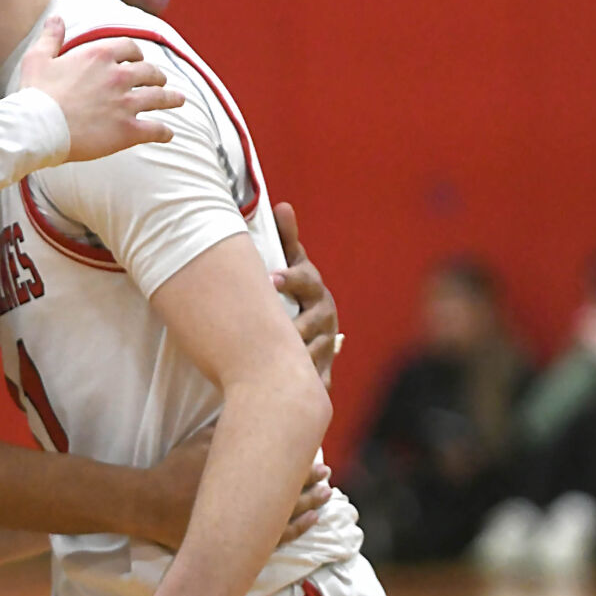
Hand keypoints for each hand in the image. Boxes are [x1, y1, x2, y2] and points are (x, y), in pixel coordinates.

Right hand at [19, 17, 183, 161]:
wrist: (38, 128)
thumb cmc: (35, 95)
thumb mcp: (38, 58)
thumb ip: (51, 37)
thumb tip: (56, 18)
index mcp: (99, 56)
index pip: (130, 48)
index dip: (137, 54)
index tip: (138, 59)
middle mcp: (118, 76)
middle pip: (149, 72)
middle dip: (157, 76)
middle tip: (160, 81)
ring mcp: (126, 103)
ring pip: (159, 97)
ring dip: (171, 98)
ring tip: (179, 100)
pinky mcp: (127, 130)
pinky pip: (155, 129)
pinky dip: (164, 131)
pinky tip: (168, 134)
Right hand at [145, 433, 327, 548]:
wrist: (152, 504)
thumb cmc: (176, 470)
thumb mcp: (202, 442)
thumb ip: (227, 431)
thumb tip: (250, 413)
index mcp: (245, 474)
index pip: (285, 471)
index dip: (305, 468)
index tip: (320, 463)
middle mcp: (250, 500)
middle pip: (291, 492)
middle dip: (311, 484)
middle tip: (326, 478)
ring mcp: (246, 524)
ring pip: (289, 516)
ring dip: (310, 506)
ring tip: (325, 500)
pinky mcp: (239, 539)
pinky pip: (277, 538)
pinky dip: (296, 529)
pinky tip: (308, 522)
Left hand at [269, 202, 339, 387]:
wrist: (305, 334)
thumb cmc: (291, 294)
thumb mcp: (290, 268)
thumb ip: (286, 240)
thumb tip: (281, 205)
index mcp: (313, 290)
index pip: (305, 280)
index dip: (290, 278)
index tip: (271, 277)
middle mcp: (323, 317)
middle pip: (313, 320)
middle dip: (296, 323)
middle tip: (280, 327)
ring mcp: (325, 343)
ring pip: (314, 350)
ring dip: (299, 355)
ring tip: (276, 360)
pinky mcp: (322, 370)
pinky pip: (317, 379)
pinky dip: (307, 385)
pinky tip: (291, 390)